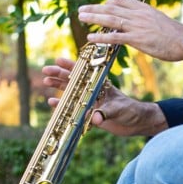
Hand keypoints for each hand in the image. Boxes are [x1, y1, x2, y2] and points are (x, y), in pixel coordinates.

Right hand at [43, 55, 167, 137]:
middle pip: (73, 80)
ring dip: (58, 87)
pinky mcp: (89, 114)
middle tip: (45, 71)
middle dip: (59, 75)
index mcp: (100, 85)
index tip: (57, 60)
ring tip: (45, 82)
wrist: (137, 123)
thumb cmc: (131, 111)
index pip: (84, 72)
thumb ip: (106, 113)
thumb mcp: (119, 109)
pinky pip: (72, 108)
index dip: (70, 66)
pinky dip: (63, 106)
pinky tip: (52, 103)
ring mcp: (90, 102)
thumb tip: (95, 119)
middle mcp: (93, 91)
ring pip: (71, 92)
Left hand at [77, 0, 182, 61]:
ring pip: (110, 19)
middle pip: (111, 7)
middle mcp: (138, 14)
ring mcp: (136, 26)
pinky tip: (90, 37)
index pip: (122, 0)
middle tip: (81, 10)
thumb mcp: (159, 21)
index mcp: (144, 8)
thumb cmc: (175, 34)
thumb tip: (140, 23)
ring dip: (93, 18)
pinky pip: (114, 37)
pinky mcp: (137, 39)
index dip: (108, 2)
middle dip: (94, 8)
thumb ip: (147, 20)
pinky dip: (101, 37)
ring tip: (81, 17)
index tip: (101, 5)